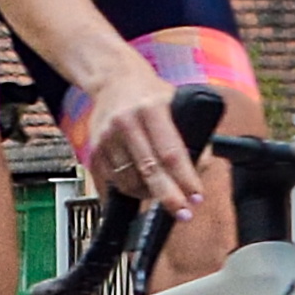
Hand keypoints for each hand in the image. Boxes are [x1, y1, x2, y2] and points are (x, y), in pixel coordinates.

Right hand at [77, 61, 205, 213]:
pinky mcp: (94, 150)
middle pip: (149, 169)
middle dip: (169, 196)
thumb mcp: (177, 103)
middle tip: (184, 213)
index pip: (170, 151)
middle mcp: (126, 122)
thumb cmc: (150, 95)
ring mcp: (106, 137)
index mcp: (151, 109)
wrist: (112, 80)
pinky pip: (114, 181)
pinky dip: (131, 188)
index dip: (185, 178)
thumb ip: (192, 134)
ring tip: (163, 193)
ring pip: (131, 180)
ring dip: (150, 193)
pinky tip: (142, 184)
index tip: (196, 196)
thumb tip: (200, 168)